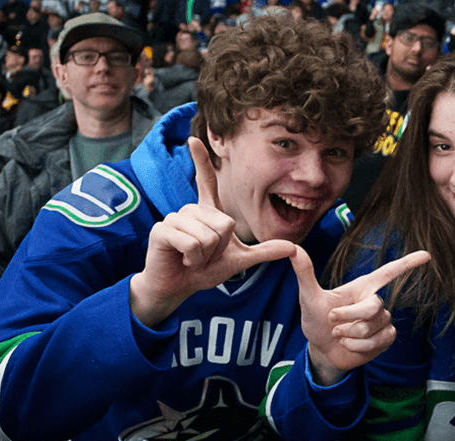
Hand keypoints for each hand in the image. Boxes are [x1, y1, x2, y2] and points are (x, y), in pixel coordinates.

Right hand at [129, 137, 296, 327]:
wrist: (178, 287)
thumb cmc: (203, 271)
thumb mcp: (239, 261)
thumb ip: (264, 252)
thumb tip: (293, 247)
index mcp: (208, 212)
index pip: (206, 181)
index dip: (201, 161)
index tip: (194, 139)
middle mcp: (191, 210)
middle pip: (225, 223)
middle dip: (220, 247)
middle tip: (204, 255)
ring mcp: (174, 218)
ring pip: (209, 235)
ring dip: (205, 255)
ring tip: (192, 258)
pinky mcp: (162, 231)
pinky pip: (192, 243)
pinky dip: (193, 259)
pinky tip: (183, 260)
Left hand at [291, 247, 429, 385]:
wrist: (322, 350)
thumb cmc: (316, 320)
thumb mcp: (309, 297)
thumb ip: (305, 273)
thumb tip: (294, 248)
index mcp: (363, 287)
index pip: (389, 272)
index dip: (407, 263)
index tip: (427, 255)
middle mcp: (376, 302)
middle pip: (374, 307)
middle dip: (348, 317)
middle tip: (332, 321)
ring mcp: (382, 321)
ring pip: (373, 327)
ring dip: (350, 334)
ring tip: (340, 334)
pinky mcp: (385, 339)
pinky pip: (378, 341)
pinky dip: (358, 346)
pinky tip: (350, 345)